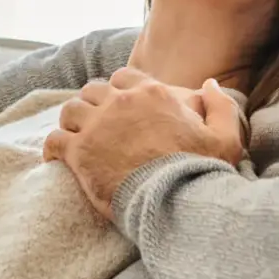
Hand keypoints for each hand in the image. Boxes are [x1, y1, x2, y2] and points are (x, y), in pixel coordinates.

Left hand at [44, 68, 246, 219]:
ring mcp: (98, 126)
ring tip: (76, 139)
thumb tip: (210, 84)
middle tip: (95, 125)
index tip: (119, 108)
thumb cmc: (201, 172)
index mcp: (152, 93)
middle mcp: (121, 103)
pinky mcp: (80, 152)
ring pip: (70, 110)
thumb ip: (220, 105)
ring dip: (72, 123)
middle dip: (92, 105)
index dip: (118, 91)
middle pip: (93, 91)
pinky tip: (56, 159)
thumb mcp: (226, 138)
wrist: (175, 202)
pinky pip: (54, 140)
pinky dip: (53, 149)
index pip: (123, 77)